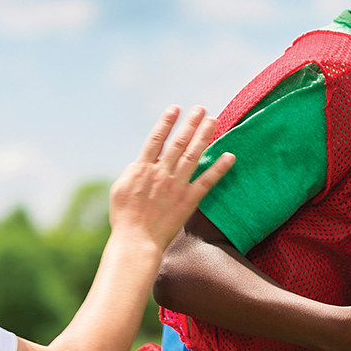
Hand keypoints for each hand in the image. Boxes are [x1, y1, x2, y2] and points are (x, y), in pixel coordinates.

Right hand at [109, 105, 233, 250]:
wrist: (136, 241)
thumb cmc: (124, 219)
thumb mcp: (120, 190)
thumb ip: (132, 172)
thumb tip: (140, 162)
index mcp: (142, 168)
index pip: (157, 139)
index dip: (167, 122)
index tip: (176, 108)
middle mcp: (161, 173)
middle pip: (179, 142)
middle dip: (190, 123)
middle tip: (201, 109)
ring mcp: (176, 186)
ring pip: (193, 155)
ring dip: (204, 136)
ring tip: (214, 121)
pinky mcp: (188, 200)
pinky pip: (207, 181)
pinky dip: (219, 168)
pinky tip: (229, 156)